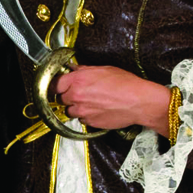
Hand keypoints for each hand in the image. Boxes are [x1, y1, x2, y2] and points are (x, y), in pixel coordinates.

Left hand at [55, 64, 170, 132]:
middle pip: (60, 99)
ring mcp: (82, 111)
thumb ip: (84, 70)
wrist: (138, 102)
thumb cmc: (125, 84)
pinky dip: (86, 116)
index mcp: (78, 80)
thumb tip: (73, 69)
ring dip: (76, 107)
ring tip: (92, 102)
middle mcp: (76, 96)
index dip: (57, 85)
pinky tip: (98, 110)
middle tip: (80, 93)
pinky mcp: (89, 122)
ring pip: (70, 111)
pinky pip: (81, 120)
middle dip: (68, 96)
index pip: (54, 85)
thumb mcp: (104, 69)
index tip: (59, 86)